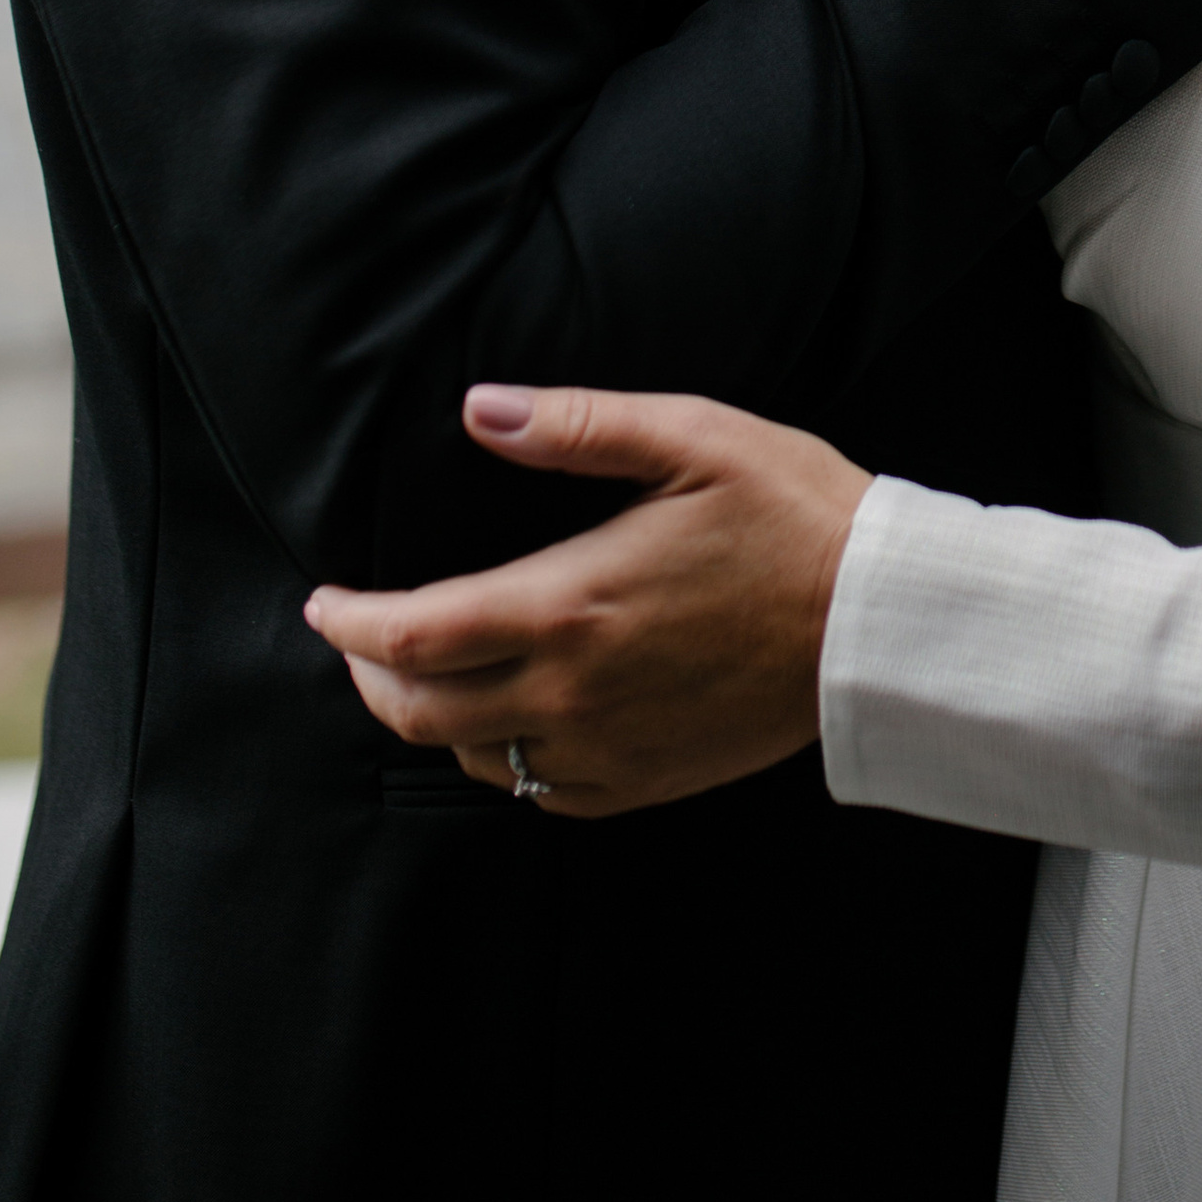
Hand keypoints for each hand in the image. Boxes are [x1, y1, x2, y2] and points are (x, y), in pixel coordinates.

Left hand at [302, 383, 871, 817]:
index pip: (411, 635)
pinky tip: (512, 720)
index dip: (348, 624)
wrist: (877, 621)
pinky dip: (500, 758)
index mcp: (570, 603)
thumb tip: (482, 410)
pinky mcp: (644, 779)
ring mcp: (607, 746)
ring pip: (472, 756)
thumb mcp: (692, 437)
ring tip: (428, 670)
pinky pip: (538, 791)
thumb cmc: (792, 514)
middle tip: (360, 636)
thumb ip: (578, 425)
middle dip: (370, 674)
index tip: (325, 601)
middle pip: (418, 711)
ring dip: (430, 715)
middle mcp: (573, 690)